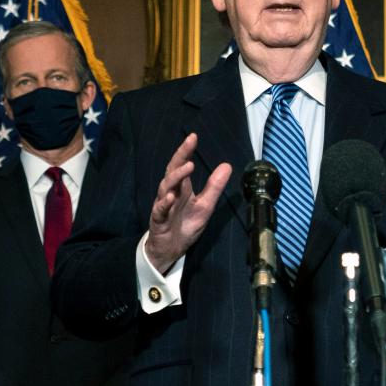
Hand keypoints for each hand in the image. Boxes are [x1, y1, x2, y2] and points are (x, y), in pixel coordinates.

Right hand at [145, 133, 231, 272]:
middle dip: (180, 155)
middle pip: (172, 170)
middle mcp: (170, 193)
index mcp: (182, 188)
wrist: (172, 249)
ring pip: (165, 187)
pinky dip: (164, 203)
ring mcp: (163, 205)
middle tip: (189, 142)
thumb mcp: (205, 205)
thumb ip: (214, 187)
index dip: (186, 151)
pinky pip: (160, 210)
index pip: (182, 165)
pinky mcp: (158, 220)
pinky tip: (170, 196)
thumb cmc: (186, 225)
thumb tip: (227, 165)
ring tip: (188, 166)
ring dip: (176, 176)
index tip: (193, 137)